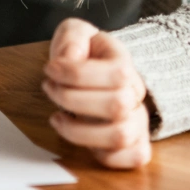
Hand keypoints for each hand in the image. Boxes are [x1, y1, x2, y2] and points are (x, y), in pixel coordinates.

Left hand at [43, 19, 150, 168]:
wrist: (94, 69)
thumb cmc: (83, 51)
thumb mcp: (74, 32)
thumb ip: (73, 38)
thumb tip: (72, 57)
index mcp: (124, 63)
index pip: (117, 74)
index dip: (78, 74)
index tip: (50, 69)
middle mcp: (136, 94)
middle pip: (117, 105)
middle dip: (72, 99)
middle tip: (50, 88)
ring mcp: (139, 121)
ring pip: (121, 136)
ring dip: (80, 130)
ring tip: (57, 117)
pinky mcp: (136, 144)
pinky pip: (132, 158)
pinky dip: (101, 153)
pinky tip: (77, 135)